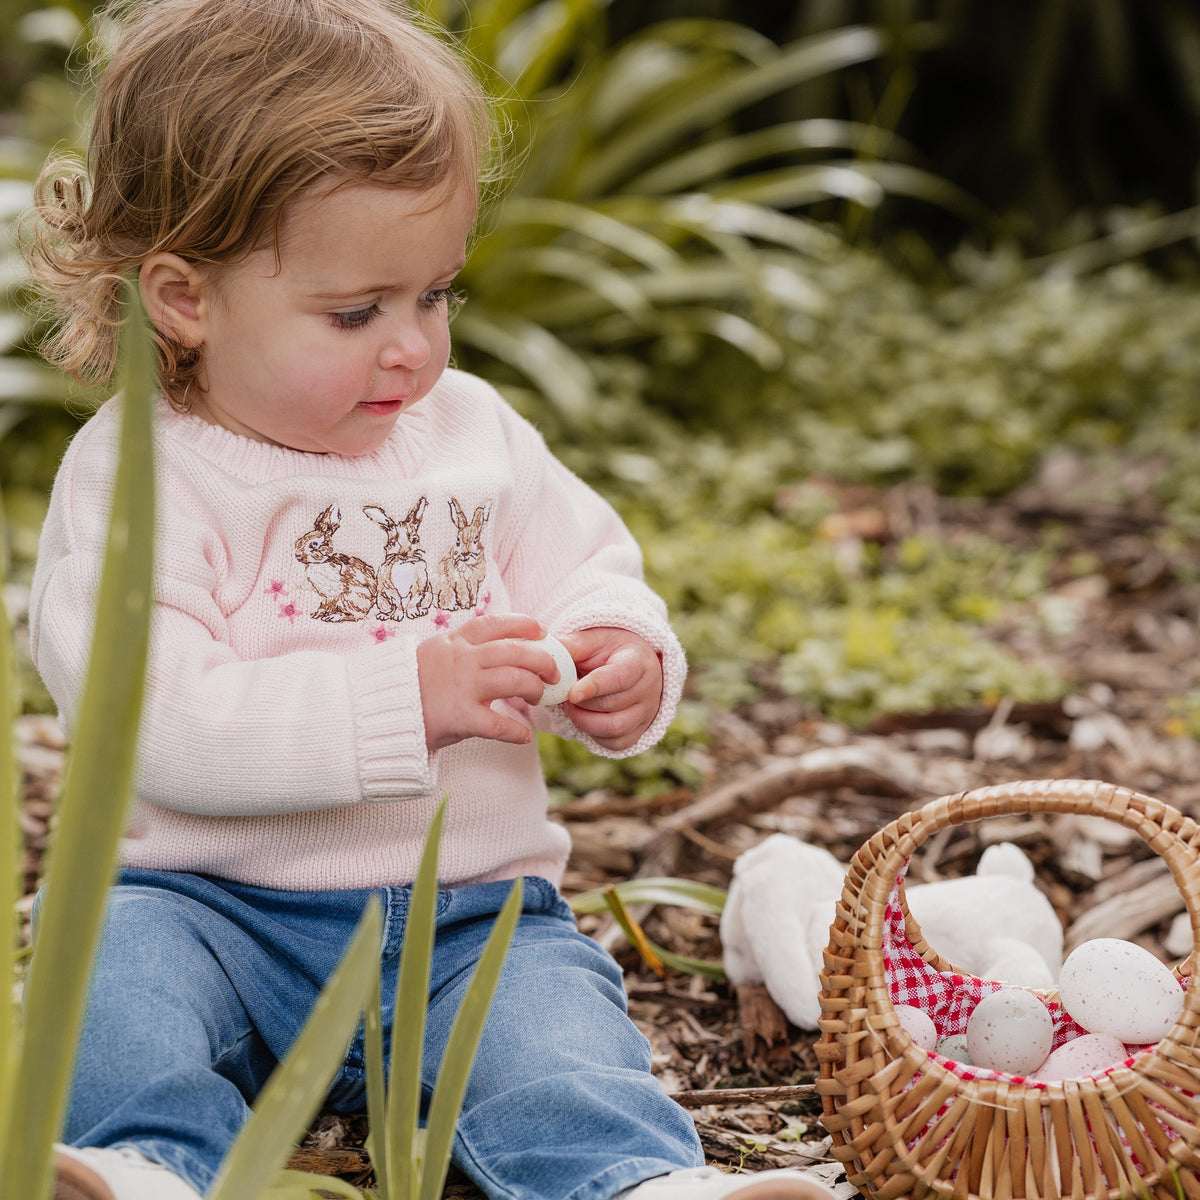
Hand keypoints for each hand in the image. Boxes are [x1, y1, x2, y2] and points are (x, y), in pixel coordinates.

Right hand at [417, 613, 559, 751]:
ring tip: (540, 698)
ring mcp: (462, 687)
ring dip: (534, 689)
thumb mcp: (433, 654)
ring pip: (514, 680)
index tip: (542, 630)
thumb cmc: (408, 686)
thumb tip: (495, 648)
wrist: (376, 712)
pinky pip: (499, 724)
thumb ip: (461, 649)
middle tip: (554, 672)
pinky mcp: (460, 717)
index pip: (495, 623)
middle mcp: (461, 660)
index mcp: (454, 641)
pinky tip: (525, 736)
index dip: (523, 624)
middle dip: (542, 659)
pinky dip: (517, 732)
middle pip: (514, 651)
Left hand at [557, 627, 662, 751]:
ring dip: (585, 721)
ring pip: (615, 728)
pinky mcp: (639, 731)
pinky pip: (616, 743)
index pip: (620, 677)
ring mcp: (646, 712)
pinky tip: (584, 719)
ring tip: (571, 708)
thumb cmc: (608, 650)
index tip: (571, 693)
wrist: (630, 663)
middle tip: (564, 695)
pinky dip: (594, 735)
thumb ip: (571, 646)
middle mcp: (648, 689)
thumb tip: (543, 653)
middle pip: (613, 704)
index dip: (595, 686)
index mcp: (638, 661)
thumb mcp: (592, 640)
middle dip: (582, 703)